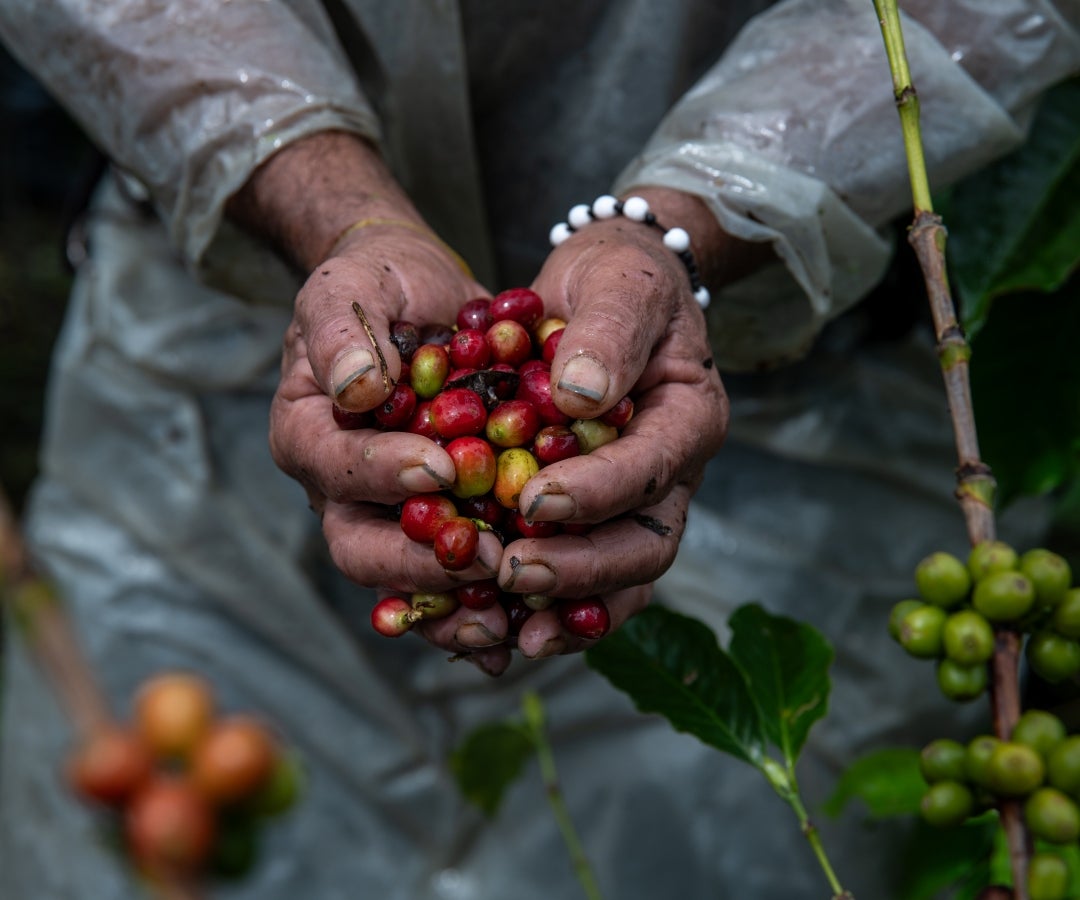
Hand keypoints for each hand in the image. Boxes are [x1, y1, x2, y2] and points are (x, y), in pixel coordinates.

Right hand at [228, 133, 514, 672]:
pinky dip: (486, 603)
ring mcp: (388, 515)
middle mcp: (341, 488)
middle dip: (420, 560)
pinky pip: (453, 579)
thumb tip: (356, 388)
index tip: (441, 467)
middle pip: (360, 547)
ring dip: (455, 605)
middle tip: (485, 557)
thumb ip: (343, 330)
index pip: (332, 467)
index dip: (382, 474)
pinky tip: (531, 616)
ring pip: (407, 581)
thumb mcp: (351, 285)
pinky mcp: (437, 524)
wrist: (420, 298)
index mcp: (308, 433)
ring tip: (508, 615)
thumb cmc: (378, 283)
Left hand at [496, 188, 734, 658]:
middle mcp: (672, 473)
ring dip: (568, 607)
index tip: (535, 500)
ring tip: (512, 630)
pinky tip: (500, 623)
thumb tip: (580, 396)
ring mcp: (638, 501)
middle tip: (512, 571)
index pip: (652, 469)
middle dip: (580, 567)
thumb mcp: (619, 282)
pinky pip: (585, 576)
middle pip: (643, 545)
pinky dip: (549, 605)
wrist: (611, 286)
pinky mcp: (598, 514)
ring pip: (619, 577)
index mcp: (689, 418)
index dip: (598, 491)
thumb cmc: (618, 277)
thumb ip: (608, 332)